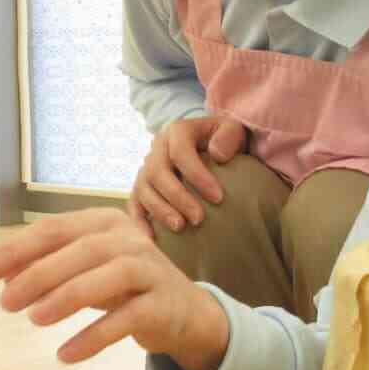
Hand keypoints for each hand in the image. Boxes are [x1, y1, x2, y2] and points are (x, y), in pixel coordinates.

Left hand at [0, 208, 230, 369]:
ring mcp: (149, 270)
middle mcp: (129, 239)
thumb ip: (46, 269)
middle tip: (4, 303)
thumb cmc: (122, 286)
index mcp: (103, 223)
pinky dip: (94, 337)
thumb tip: (1, 278)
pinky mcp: (162, 305)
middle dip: (37, 274)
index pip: (52, 230)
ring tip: (34, 320)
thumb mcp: (83, 272)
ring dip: (66, 297)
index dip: (12, 251)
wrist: (184, 311)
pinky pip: (126, 320)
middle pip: (80, 250)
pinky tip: (64, 355)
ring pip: (106, 276)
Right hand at [130, 115, 247, 236]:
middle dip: (177, 197)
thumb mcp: (233, 130)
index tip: (219, 198)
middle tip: (199, 219)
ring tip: (181, 227)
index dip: (197, 175)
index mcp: (177, 131)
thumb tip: (217, 154)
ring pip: (143, 189)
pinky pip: (134, 203)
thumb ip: (229, 136)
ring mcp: (146, 168)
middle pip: (157, 172)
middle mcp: (157, 148)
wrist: (209, 146)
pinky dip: (139, 221)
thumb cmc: (224, 141)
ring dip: (160, 210)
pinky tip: (152, 239)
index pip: (181, 152)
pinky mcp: (142, 188)